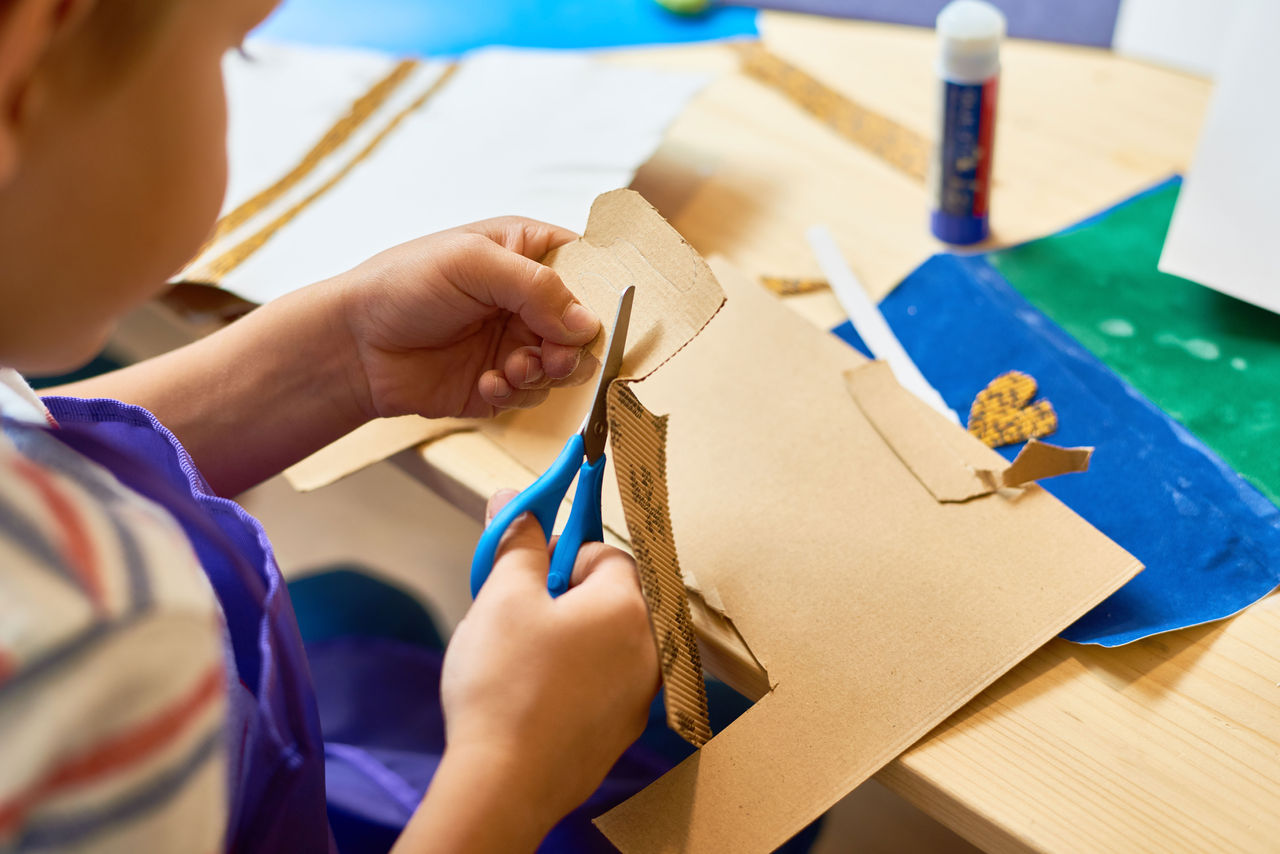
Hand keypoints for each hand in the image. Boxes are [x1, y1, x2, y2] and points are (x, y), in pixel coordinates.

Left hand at [333, 217, 600, 419]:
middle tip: (550, 357)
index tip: (602, 317)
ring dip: (542, 371)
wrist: (354, 345)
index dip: (601, 292)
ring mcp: (516, 340)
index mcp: (526, 252)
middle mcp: (527, 298)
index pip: (588, 267)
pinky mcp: (501, 381)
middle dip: (572, 346)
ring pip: (564, 365)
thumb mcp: (471, 264)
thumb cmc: (402, 284)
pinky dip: (515, 392)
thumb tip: (587, 323)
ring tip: (509, 368)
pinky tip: (487, 383)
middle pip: (584, 325)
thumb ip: (536, 287)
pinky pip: (532, 394)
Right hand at [407, 490, 658, 850]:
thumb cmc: (505, 686)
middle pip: (612, 598)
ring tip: (521, 658)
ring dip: (571, 639)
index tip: (527, 572)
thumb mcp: (502, 598)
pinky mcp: (622, 732)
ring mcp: (641, 695)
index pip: (607, 554)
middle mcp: (650, 648)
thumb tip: (516, 500)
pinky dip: (575, 680)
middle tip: (519, 615)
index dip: (562, 556)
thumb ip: (517, 543)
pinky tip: (533, 697)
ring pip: (607, 643)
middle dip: (566, 597)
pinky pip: (603, 685)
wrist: (505, 784)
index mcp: (628, 606)